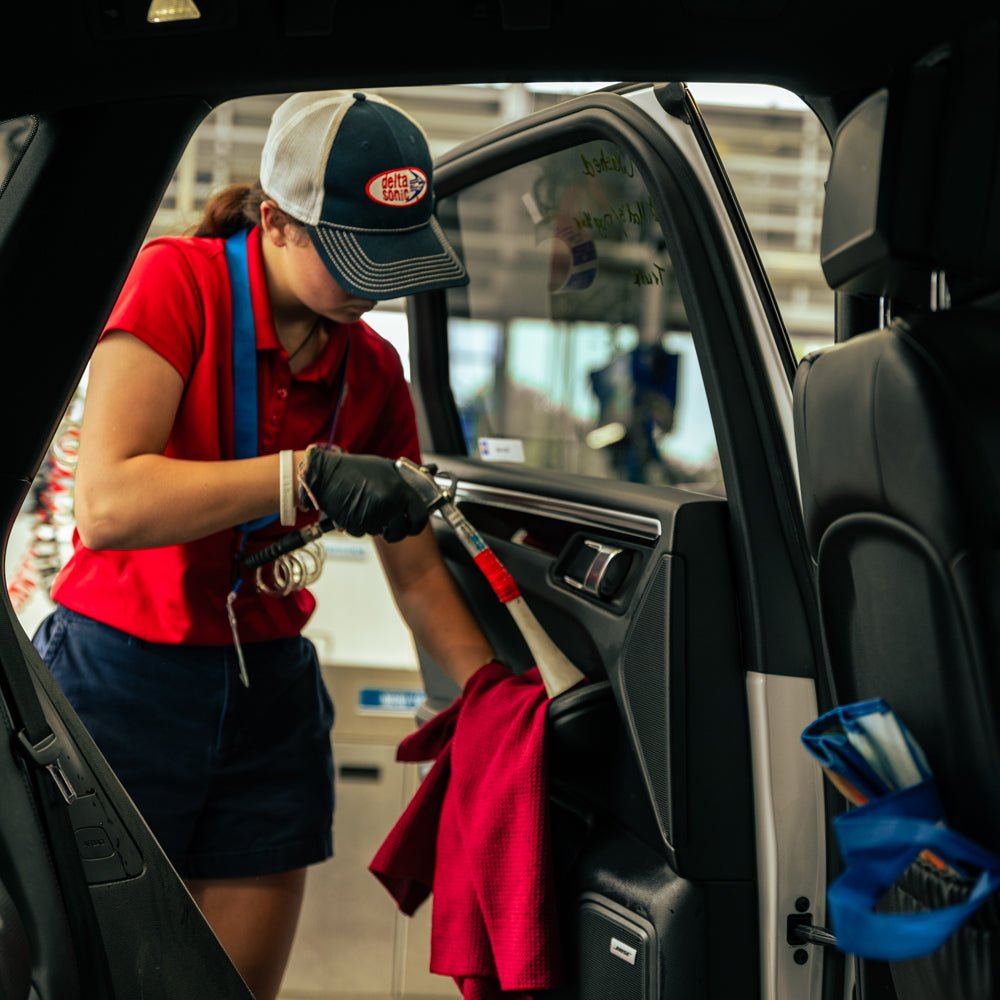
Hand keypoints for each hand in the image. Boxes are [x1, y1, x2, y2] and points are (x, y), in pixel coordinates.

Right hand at [300, 449, 428, 541]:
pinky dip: (359, 526)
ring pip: (380, 532)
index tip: (411, 523)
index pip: (420, 518)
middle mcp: (389, 505)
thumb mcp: (387, 467)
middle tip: (386, 519)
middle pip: (400, 532)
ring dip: (375, 525)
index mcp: (400, 490)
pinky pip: (363, 533)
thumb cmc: (355, 469)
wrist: (326, 474)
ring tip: (365, 506)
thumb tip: (428, 476)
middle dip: (394, 529)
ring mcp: (372, 517)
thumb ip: (407, 478)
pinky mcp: (356, 526)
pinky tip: (354, 510)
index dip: (416, 523)